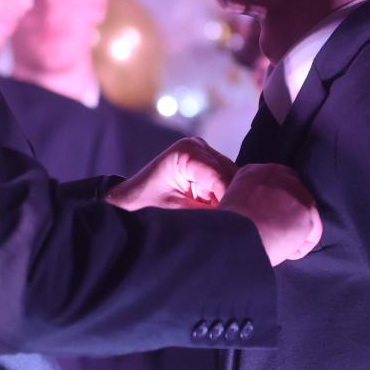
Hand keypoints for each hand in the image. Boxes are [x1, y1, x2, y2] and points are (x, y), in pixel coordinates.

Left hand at [105, 138, 234, 210]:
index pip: (220, 177)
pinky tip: (220, 210)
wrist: (132, 198)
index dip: (230, 201)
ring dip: (230, 198)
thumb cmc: (148, 204)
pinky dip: (224, 196)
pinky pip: (225, 180)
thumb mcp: (178, 210)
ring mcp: (204, 152)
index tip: (237, 221)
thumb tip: (233, 220)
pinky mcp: (207, 161)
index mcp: (188, 152)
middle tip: (234, 223)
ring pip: (231, 178)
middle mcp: (199, 146)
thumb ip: (207, 212)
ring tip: (227, 218)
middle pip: (230, 175)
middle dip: (233, 199)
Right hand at [220, 164, 321, 264]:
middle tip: (274, 236)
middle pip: (297, 199)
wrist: (232, 237)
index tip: (270, 222)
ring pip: (305, 218)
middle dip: (290, 219)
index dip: (279, 206)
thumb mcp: (233, 201)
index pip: (279, 184)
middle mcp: (279, 176)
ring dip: (292, 235)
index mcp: (257, 171)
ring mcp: (296, 192)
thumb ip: (252, 197)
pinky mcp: (306, 211)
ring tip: (273, 245)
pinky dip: (296, 249)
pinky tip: (280, 251)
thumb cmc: (227, 229)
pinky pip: (310, 236)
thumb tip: (263, 213)